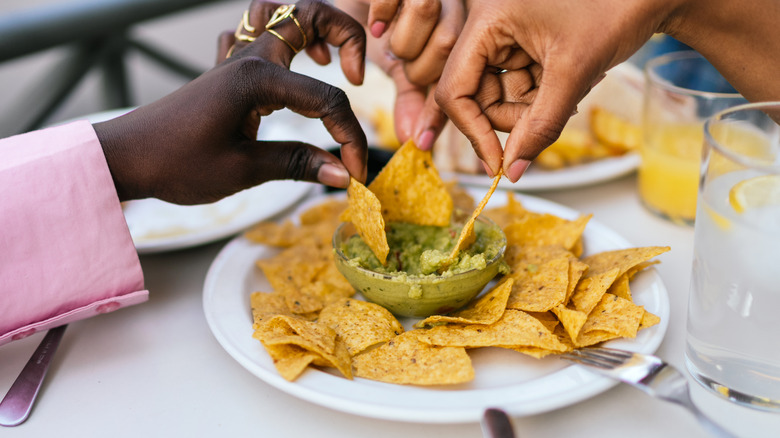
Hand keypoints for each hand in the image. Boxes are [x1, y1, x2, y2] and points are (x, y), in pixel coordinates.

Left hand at [95, 0, 366, 204]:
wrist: (124, 158)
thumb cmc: (175, 164)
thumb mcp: (242, 170)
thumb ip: (298, 164)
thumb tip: (343, 173)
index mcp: (257, 78)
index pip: (326, 99)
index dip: (350, 137)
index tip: (355, 173)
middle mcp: (250, 58)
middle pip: (308, 14)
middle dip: (346, 36)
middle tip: (357, 76)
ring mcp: (235, 60)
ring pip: (280, 14)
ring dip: (312, 29)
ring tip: (329, 63)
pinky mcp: (225, 72)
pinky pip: (255, 34)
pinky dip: (280, 40)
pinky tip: (289, 66)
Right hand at [337, 0, 464, 149]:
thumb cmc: (380, 28)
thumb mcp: (399, 67)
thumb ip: (411, 98)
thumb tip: (415, 140)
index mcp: (460, 30)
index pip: (459, 75)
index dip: (438, 112)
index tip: (422, 141)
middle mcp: (452, 2)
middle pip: (448, 41)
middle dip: (418, 67)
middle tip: (400, 66)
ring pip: (427, 12)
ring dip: (401, 40)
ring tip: (385, 41)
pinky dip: (383, 11)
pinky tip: (375, 25)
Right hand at [435, 0, 669, 181]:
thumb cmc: (616, 10)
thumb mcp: (574, 73)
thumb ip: (540, 125)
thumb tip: (512, 170)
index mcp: (487, 20)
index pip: (456, 89)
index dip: (473, 131)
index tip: (497, 164)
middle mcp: (487, 26)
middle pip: (477, 97)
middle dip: (514, 117)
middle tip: (552, 116)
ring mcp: (504, 36)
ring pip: (499, 97)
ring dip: (532, 109)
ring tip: (571, 91)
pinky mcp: (520, 45)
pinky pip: (517, 88)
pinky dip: (541, 98)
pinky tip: (570, 84)